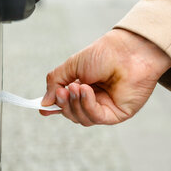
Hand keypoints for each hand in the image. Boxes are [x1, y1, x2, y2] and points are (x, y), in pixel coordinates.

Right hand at [40, 29, 170, 125]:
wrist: (128, 51)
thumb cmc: (104, 54)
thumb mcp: (72, 65)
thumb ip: (55, 81)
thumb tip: (44, 103)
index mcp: (84, 87)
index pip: (66, 103)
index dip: (55, 106)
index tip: (42, 108)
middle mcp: (95, 99)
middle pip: (72, 114)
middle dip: (64, 104)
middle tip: (62, 91)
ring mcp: (106, 107)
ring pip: (82, 119)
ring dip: (75, 104)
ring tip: (77, 86)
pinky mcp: (117, 114)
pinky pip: (96, 117)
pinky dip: (87, 105)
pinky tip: (87, 90)